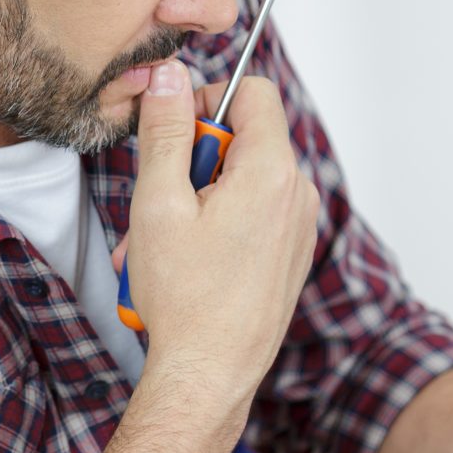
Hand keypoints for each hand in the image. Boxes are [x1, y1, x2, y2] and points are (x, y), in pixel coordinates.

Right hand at [121, 61, 318, 414]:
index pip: (252, 93)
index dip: (206, 100)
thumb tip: (169, 77)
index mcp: (272, 172)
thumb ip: (167, 131)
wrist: (210, 375)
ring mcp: (298, 228)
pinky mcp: (290, 255)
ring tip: (155, 248)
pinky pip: (251, 218)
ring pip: (241, 184)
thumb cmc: (185, 298)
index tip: (172, 133)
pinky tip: (182, 266)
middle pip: (243, 140)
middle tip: (154, 204)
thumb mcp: (160, 202)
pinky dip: (214, 229)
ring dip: (193, 204)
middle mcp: (297, 195)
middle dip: (191, 164)